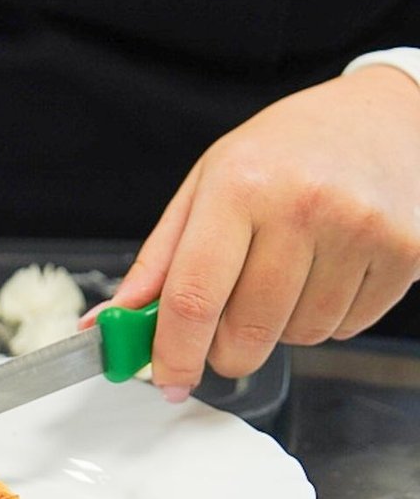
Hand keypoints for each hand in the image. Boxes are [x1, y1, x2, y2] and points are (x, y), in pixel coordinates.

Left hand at [107, 64, 419, 397]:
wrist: (381, 118)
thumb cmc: (283, 152)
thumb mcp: (206, 186)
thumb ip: (157, 262)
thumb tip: (109, 323)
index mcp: (240, 185)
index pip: (193, 296)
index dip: (173, 352)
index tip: (166, 381)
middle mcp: (303, 205)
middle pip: (248, 329)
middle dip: (226, 351)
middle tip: (224, 333)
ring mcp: (361, 230)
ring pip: (300, 335)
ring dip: (280, 329)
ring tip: (285, 274)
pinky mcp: (407, 253)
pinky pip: (347, 328)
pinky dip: (326, 318)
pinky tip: (327, 272)